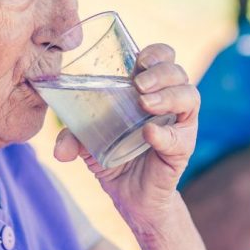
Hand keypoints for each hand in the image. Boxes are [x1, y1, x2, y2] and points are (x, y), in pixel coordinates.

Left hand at [53, 44, 197, 234]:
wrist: (129, 196)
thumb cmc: (113, 156)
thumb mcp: (88, 142)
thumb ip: (72, 137)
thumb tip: (59, 150)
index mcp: (149, 89)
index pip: (164, 57)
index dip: (156, 53)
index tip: (138, 60)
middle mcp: (170, 102)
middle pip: (178, 72)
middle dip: (161, 72)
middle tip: (139, 84)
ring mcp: (179, 125)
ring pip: (190, 96)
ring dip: (169, 95)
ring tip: (146, 103)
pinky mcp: (182, 149)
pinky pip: (180, 137)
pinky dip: (165, 134)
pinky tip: (150, 134)